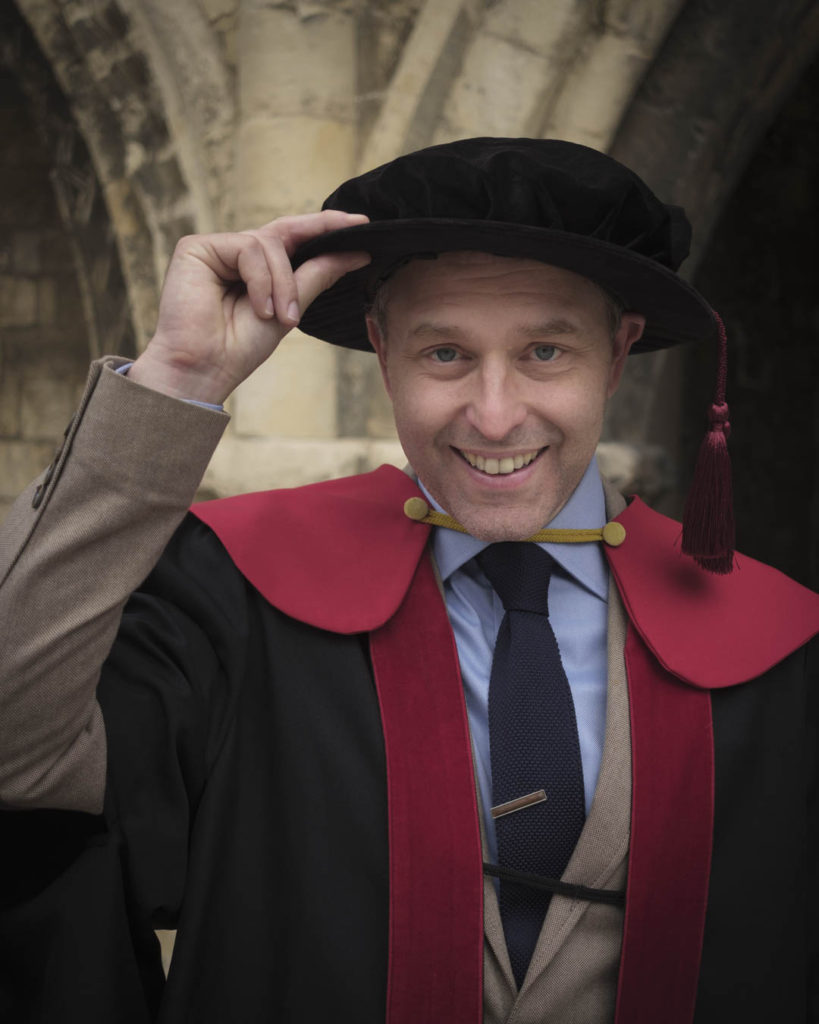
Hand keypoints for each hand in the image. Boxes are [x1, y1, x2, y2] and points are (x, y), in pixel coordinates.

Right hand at [128, 211, 370, 404]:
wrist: (203, 369)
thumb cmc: (238, 348)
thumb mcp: (290, 311)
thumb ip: (315, 277)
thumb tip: (356, 253)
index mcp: (256, 270)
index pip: (293, 239)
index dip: (324, 229)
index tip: (362, 226)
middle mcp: (235, 254)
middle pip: (284, 232)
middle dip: (321, 232)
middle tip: (356, 230)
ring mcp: (216, 248)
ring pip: (270, 244)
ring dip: (284, 283)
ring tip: (281, 319)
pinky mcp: (196, 247)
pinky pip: (248, 249)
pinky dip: (262, 281)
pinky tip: (261, 309)